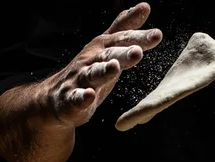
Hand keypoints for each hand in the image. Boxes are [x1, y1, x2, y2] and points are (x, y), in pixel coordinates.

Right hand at [39, 2, 161, 126]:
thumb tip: (144, 6)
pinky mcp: (71, 99)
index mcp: (103, 48)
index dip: (140, 38)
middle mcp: (91, 60)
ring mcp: (79, 79)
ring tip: (114, 67)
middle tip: (138, 52)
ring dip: (103, 70)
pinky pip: (76, 98)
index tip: (157, 35)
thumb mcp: (107, 47)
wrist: (57, 96)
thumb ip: (124, 28)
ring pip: (92, 74)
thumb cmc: (88, 69)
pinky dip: (82, 97)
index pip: (123, 40)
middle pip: (109, 55)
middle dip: (123, 54)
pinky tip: (90, 96)